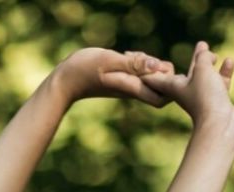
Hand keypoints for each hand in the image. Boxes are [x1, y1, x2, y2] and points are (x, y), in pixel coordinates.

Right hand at [54, 47, 174, 106]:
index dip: (171, 82)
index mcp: (132, 87)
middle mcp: (132, 90)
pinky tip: (125, 55)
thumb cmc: (82, 70)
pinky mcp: (121, 80)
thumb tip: (159, 65)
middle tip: (147, 58)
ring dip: (148, 63)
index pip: (164, 97)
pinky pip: (139, 73)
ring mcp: (126, 86)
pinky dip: (138, 62)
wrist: (62, 83)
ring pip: (151, 77)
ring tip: (130, 54)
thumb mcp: (109, 61)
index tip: (160, 66)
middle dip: (163, 70)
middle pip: (162, 87)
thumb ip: (134, 63)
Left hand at [139, 41, 233, 133]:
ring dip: (210, 65)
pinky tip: (229, 61)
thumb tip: (204, 53)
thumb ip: (202, 58)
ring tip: (214, 53)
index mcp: (173, 87)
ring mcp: (202, 98)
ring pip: (206, 77)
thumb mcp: (201, 71)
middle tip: (200, 45)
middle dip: (194, 59)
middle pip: (187, 73)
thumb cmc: (206, 98)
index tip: (139, 60)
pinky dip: (224, 73)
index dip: (148, 69)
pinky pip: (220, 84)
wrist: (221, 126)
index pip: (155, 77)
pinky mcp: (217, 102)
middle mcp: (186, 93)